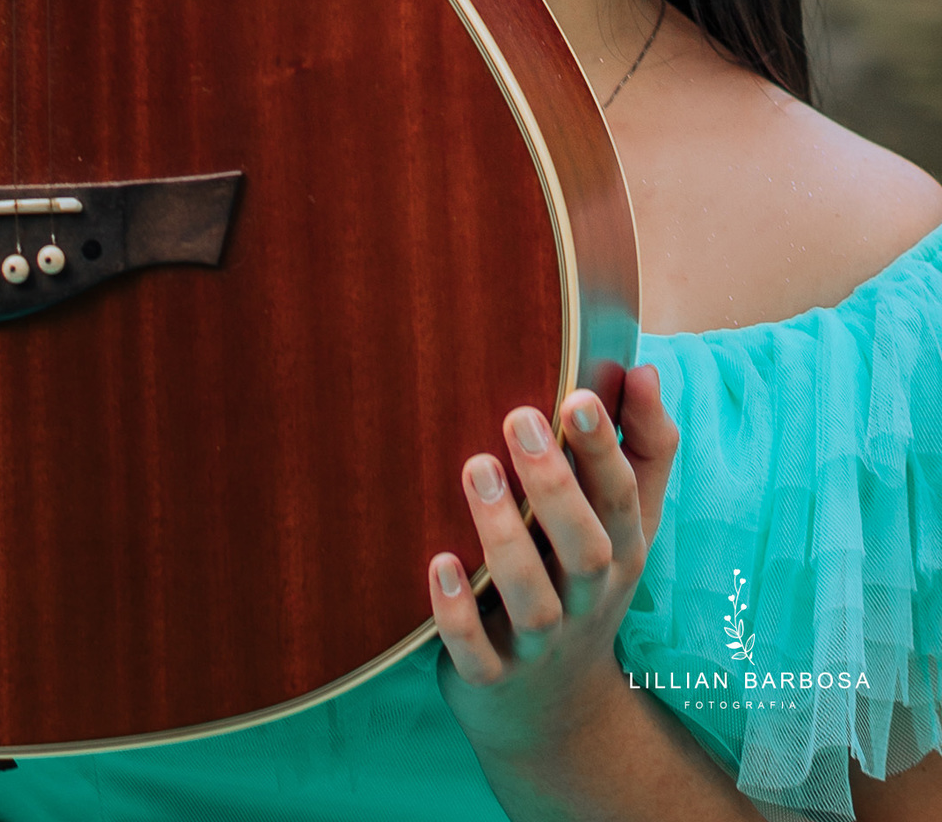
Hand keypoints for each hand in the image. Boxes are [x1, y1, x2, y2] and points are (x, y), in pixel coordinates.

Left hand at [429, 364, 677, 780]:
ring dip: (503, 534)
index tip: (579, 394)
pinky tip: (436, 563)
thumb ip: (641, 446)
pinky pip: (476, 653)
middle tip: (517, 415)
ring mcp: (539, 642)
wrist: (556, 710)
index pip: (622, 498)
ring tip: (475, 466)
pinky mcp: (492, 676)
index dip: (606, 449)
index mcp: (619, 552)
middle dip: (555, 485)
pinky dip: (456, 613)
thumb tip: (642, 369)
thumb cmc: (586, 579)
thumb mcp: (627, 522)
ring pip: (530, 597)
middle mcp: (586, 598)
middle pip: (584, 548)